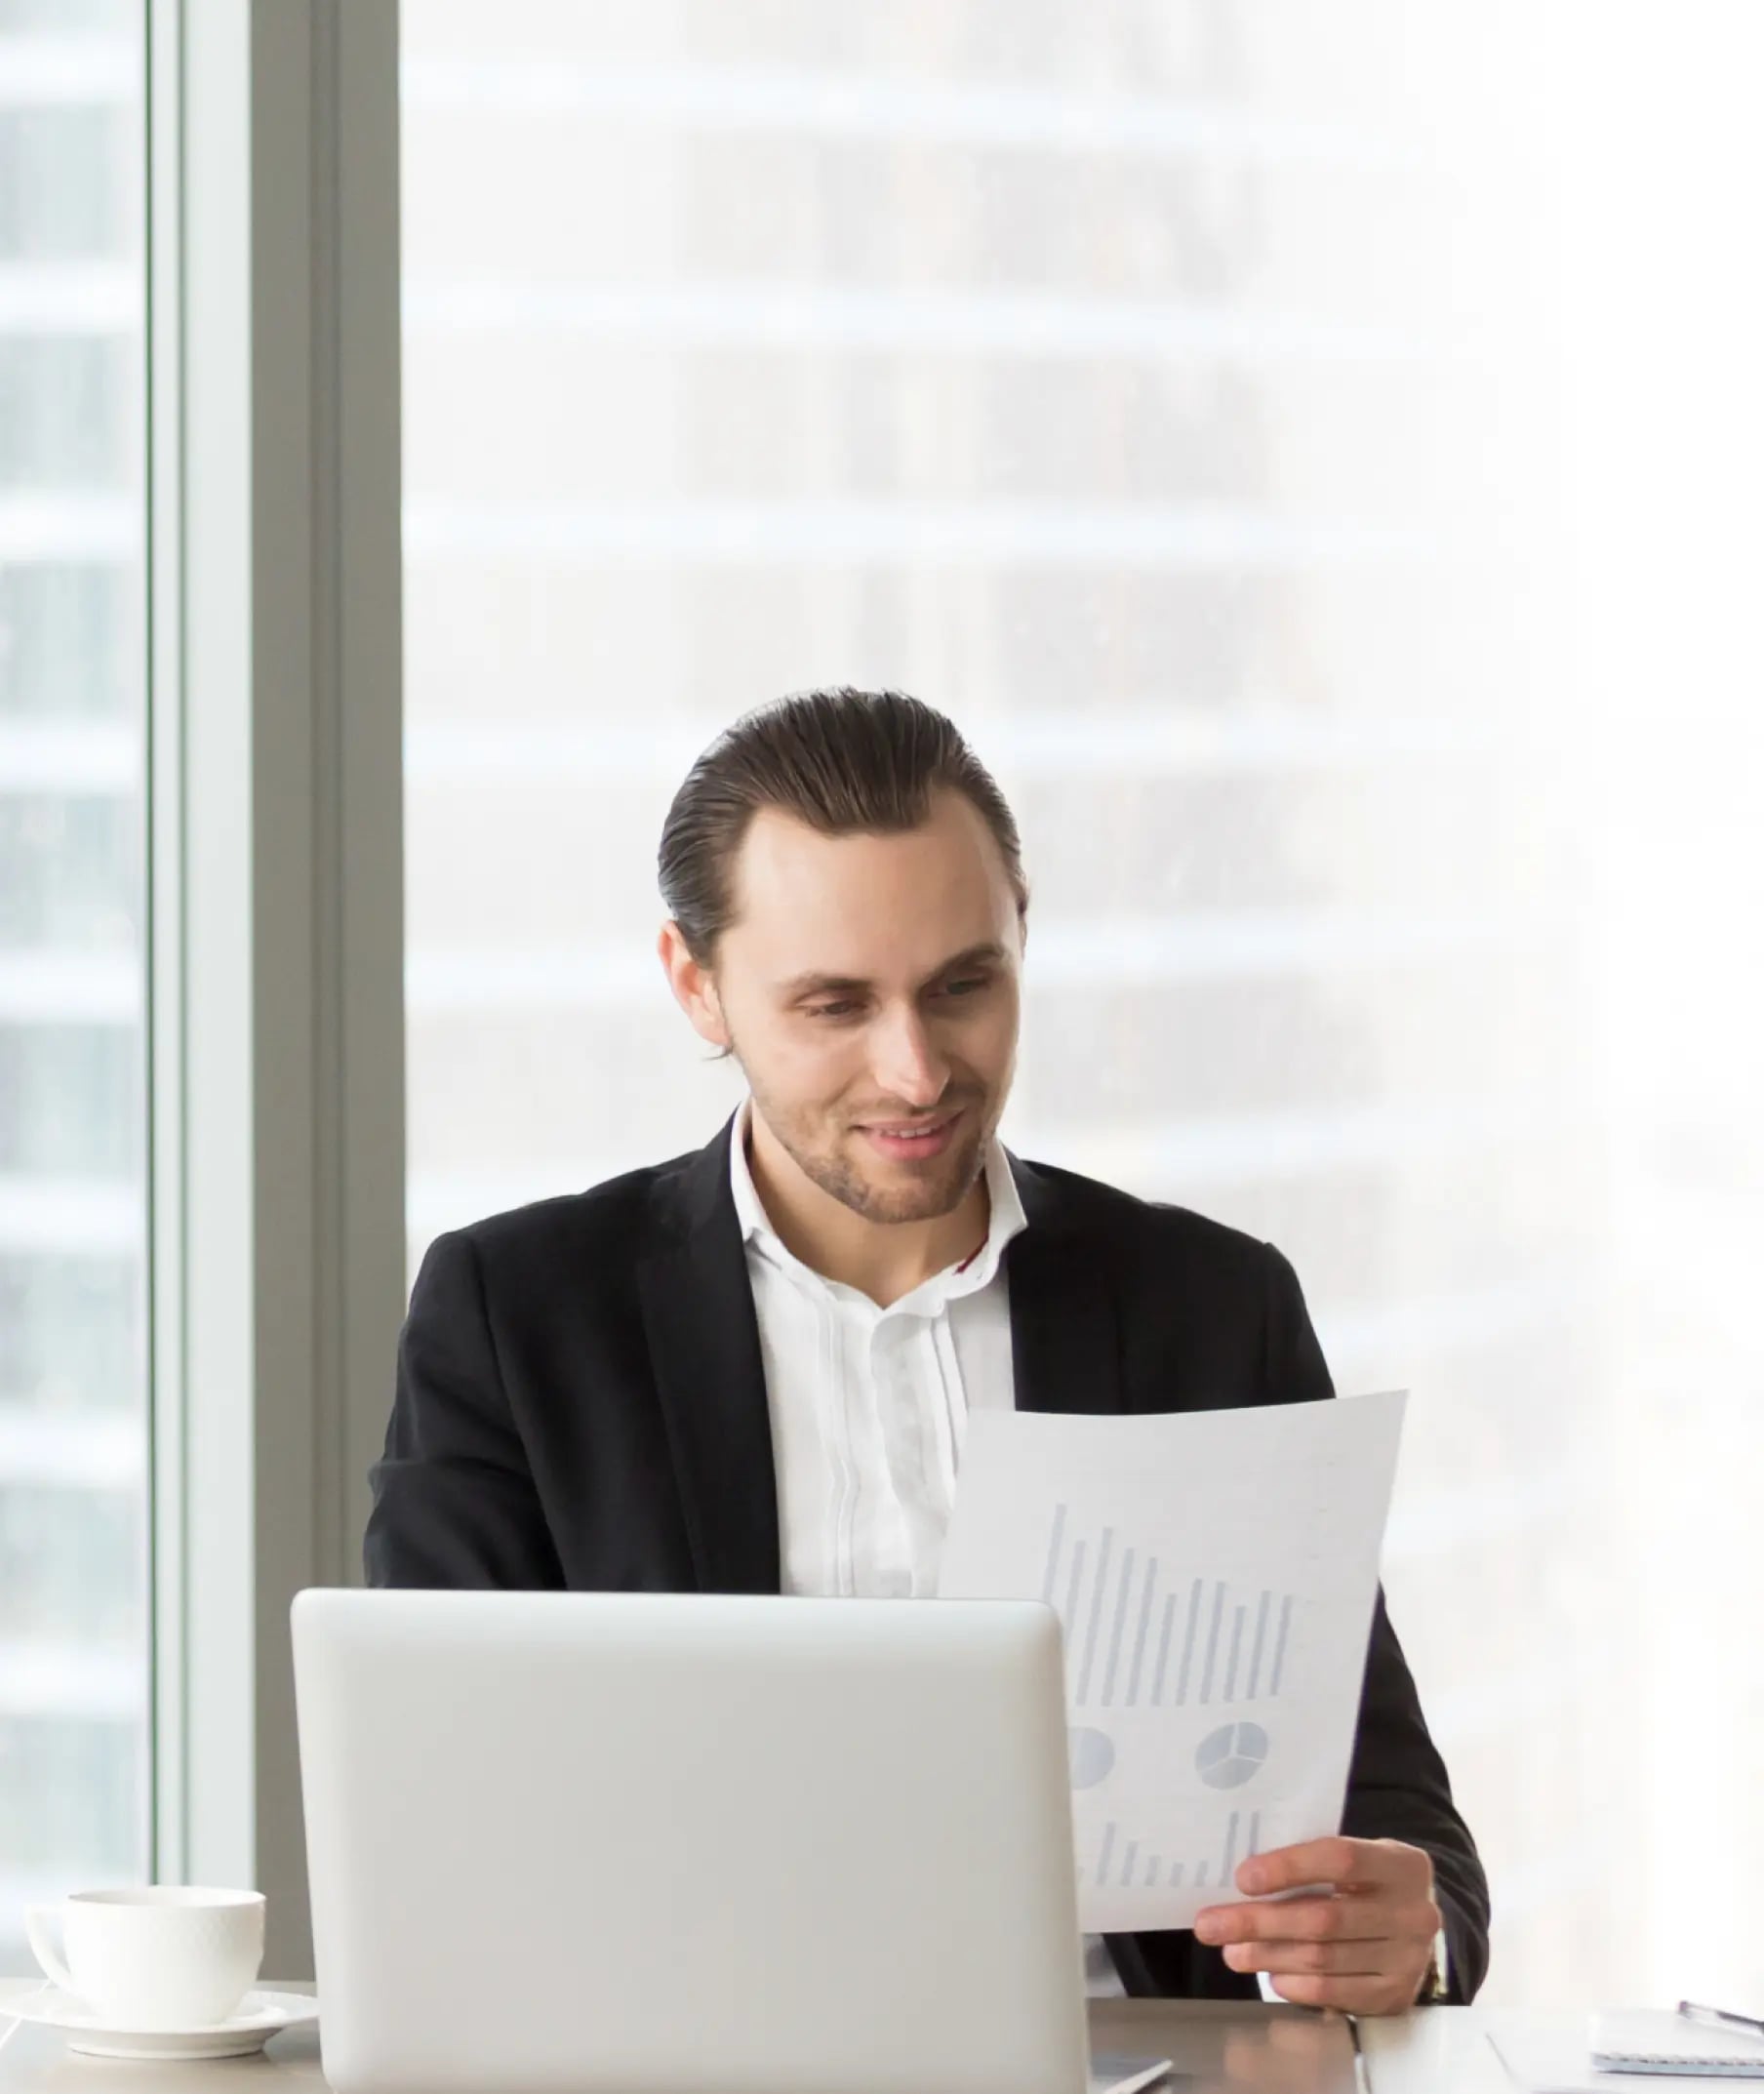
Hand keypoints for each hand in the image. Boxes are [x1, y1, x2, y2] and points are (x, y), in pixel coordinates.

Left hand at [1192, 1836, 1441, 2015]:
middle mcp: (1413, 1913)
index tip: (1243, 1878)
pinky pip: (1336, 1993)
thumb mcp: (1359, 1858)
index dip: (1289, 1867)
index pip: (1341, 1859)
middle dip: (1260, 1922)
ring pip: (1324, 1959)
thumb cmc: (1371, 1882)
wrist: (1417, 1923)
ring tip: (1231, 1951)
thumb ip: (1314, 1862)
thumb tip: (1244, 1881)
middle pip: (1324, 1919)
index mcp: (1402, 1864)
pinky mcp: (1396, 1995)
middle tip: (1212, 1924)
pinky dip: (1297, 1986)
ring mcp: (1408, 1959)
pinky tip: (1271, 1976)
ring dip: (1268, 1956)